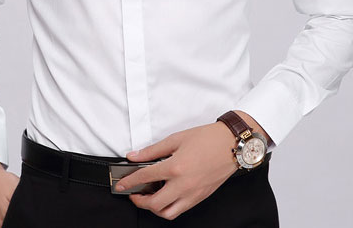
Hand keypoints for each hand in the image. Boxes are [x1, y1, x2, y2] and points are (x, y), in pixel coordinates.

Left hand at [114, 122, 237, 219]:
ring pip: (168, 213)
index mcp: (175, 167)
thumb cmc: (207, 139)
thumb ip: (153, 150)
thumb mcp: (176, 139)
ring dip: (154, 208)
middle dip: (139, 201)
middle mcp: (183, 185)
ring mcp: (192, 194)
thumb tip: (134, 156)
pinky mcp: (200, 197)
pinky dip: (169, 208)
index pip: (145, 178)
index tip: (121, 184)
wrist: (231, 145)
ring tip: (149, 198)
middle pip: (154, 203)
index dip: (129, 182)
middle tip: (133, 194)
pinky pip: (180, 210)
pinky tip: (166, 197)